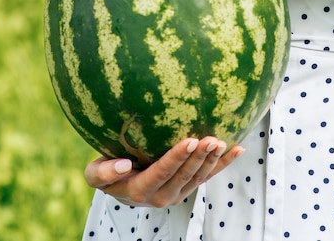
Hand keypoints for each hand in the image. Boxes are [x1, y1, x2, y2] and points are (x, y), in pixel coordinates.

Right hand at [84, 137, 244, 207]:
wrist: (120, 185)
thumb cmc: (107, 172)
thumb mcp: (95, 174)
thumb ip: (103, 173)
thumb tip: (124, 165)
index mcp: (140, 191)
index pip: (162, 172)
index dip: (177, 157)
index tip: (189, 139)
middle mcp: (162, 196)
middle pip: (185, 175)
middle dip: (200, 157)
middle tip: (211, 138)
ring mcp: (179, 193)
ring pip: (199, 177)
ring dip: (213, 160)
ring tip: (222, 141)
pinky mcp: (189, 187)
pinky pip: (209, 175)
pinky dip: (224, 163)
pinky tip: (239, 148)